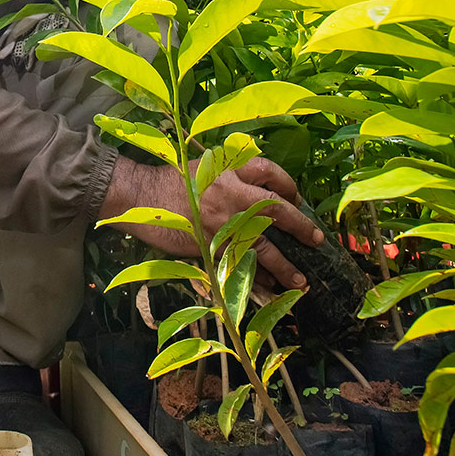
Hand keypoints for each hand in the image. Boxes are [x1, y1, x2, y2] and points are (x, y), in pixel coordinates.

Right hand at [100, 155, 323, 289]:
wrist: (137, 195)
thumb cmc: (167, 181)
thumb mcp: (202, 167)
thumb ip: (228, 176)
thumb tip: (256, 194)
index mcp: (228, 167)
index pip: (269, 171)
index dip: (288, 186)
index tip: (295, 199)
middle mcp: (230, 191)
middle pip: (276, 208)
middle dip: (300, 226)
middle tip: (316, 239)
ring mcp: (222, 219)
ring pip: (264, 244)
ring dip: (286, 265)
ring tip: (302, 280)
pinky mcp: (210, 244)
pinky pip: (241, 264)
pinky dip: (257, 278)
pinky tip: (269, 288)